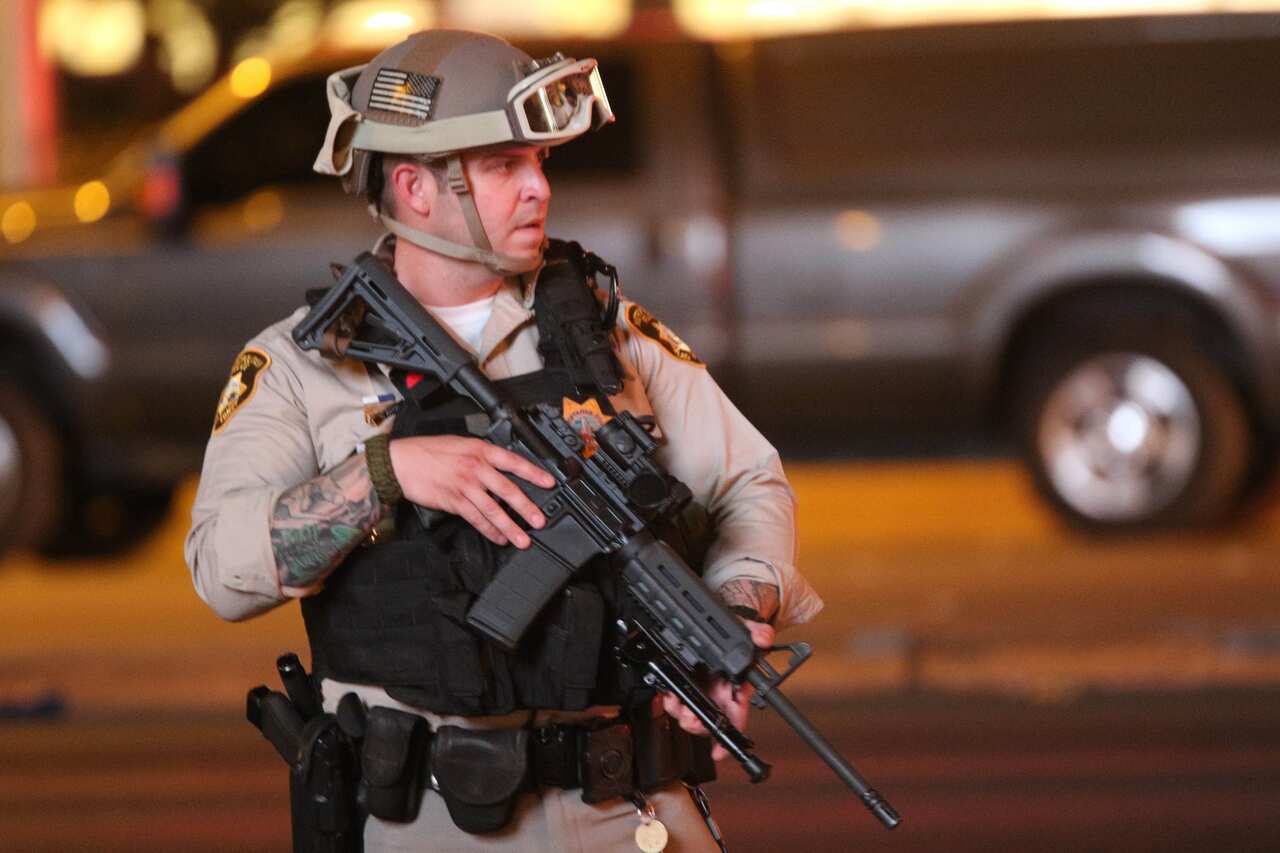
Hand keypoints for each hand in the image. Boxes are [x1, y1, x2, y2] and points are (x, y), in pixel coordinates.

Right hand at [388, 434, 555, 548]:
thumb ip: (482, 455)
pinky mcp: (453, 501)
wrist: (401, 462)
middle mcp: (475, 467)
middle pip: (507, 490)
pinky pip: (475, 519)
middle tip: (539, 521)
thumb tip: (501, 468)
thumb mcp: (460, 443)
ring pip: (493, 510)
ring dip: (510, 527)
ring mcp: (464, 486)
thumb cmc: (429, 451)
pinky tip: (499, 538)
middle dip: (526, 508)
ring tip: (522, 540)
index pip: (513, 462)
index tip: (549, 483)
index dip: (533, 473)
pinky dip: (489, 530)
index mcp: (480, 450)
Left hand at [661, 620, 774, 760]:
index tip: (719, 752)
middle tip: (689, 716)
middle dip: (697, 725)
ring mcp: (703, 688)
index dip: (728, 738)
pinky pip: (676, 696)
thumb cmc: (738, 633)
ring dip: (681, 712)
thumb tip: (764, 638)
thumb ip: (758, 633)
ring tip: (675, 702)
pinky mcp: (686, 680)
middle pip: (709, 720)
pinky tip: (667, 693)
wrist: (721, 622)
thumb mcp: (749, 629)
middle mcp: (719, 692)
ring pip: (690, 712)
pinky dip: (670, 698)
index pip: (737, 716)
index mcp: (736, 686)